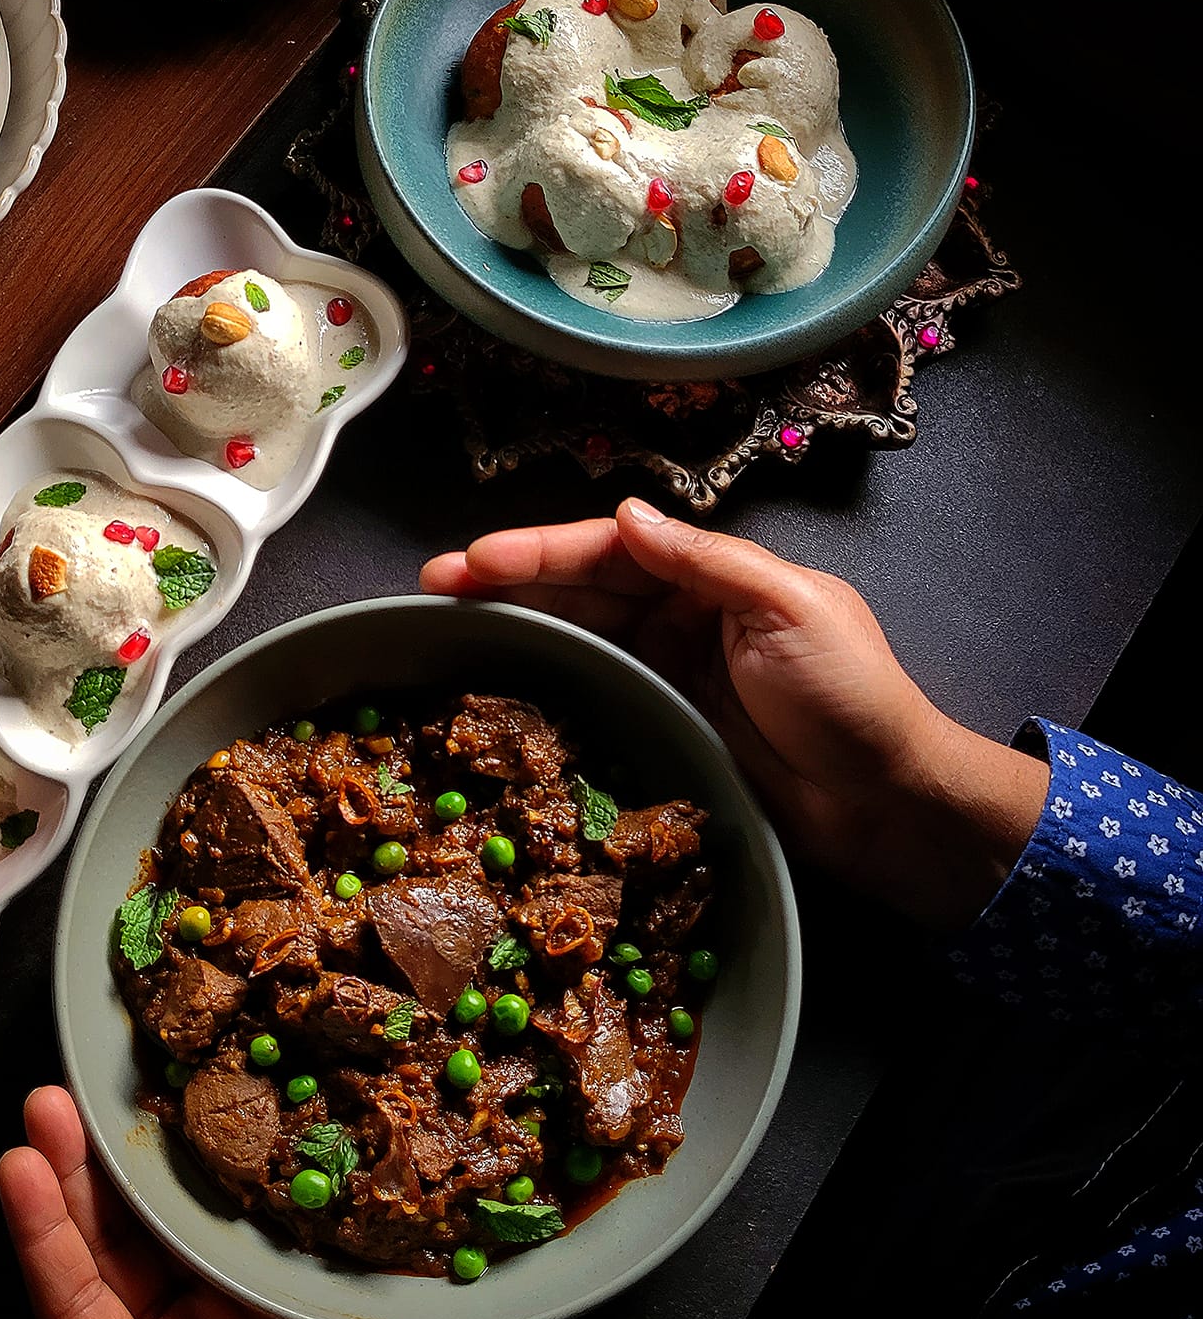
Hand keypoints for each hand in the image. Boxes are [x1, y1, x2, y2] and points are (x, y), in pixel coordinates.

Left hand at [0, 1086, 536, 1318]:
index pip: (78, 1306)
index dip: (45, 1234)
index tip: (20, 1163)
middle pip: (114, 1246)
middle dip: (78, 1175)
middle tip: (51, 1103)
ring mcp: (244, 1298)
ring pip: (172, 1217)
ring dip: (138, 1158)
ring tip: (107, 1094)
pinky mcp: (301, 1267)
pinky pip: (248, 1203)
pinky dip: (223, 1158)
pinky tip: (207, 1112)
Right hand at [422, 499, 1046, 927]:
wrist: (887, 804)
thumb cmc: (853, 699)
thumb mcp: (789, 608)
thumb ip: (707, 561)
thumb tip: (628, 514)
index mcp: (715, 578)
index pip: (611, 550)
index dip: (540, 552)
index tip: (475, 560)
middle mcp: (685, 619)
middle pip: (581, 589)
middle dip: (507, 582)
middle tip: (431, 587)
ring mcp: (671, 675)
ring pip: (578, 636)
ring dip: (515, 625)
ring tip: (445, 623)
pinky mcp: (666, 727)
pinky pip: (595, 693)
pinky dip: (547, 681)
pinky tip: (501, 680)